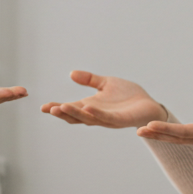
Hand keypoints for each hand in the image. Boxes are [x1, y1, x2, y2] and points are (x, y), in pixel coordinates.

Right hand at [40, 70, 167, 127]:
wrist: (149, 105)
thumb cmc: (129, 96)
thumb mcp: (106, 84)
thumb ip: (90, 79)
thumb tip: (72, 73)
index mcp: (91, 107)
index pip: (71, 109)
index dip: (57, 108)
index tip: (43, 106)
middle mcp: (97, 115)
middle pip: (75, 116)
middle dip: (61, 112)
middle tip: (48, 108)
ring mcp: (108, 119)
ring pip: (88, 118)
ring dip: (74, 114)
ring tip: (61, 107)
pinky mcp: (120, 120)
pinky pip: (106, 117)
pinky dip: (96, 113)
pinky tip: (87, 107)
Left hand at [136, 102, 192, 149]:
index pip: (184, 132)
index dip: (166, 129)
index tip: (149, 125)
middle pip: (177, 138)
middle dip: (157, 135)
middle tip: (138, 131)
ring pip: (179, 140)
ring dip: (161, 136)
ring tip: (143, 132)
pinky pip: (184, 138)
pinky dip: (170, 135)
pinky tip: (160, 132)